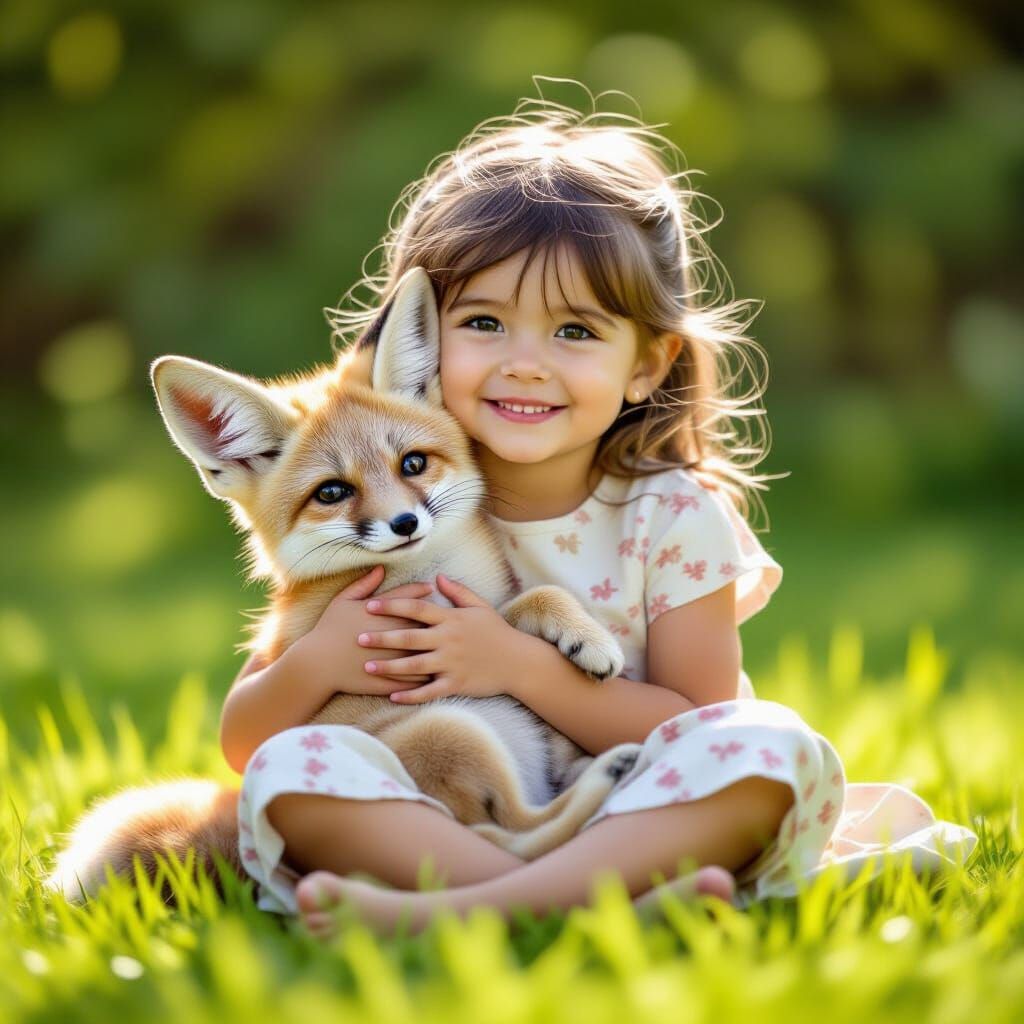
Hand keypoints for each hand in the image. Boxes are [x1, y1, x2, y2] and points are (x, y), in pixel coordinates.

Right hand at [295, 565, 435, 698]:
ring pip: (424, 655)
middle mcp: (391, 635)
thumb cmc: (328, 629)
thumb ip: (364, 585)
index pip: (409, 598)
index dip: (422, 590)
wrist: (316, 664)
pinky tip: (434, 674)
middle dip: (437, 621)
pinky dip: (426, 677)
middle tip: (447, 617)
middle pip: (424, 625)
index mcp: (381, 614)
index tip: (431, 588)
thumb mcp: (343, 601)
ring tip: (446, 648)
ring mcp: (392, 659)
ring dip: (436, 651)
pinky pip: (414, 680)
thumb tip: (381, 568)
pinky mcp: (389, 679)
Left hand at [357, 574, 536, 703]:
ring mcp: (451, 663)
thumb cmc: (496, 632)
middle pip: (410, 637)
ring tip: (368, 667)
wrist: (518, 661)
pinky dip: (410, 695)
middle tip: (359, 638)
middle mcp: (448, 640)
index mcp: (451, 619)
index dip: (392, 606)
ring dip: (389, 667)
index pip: (416, 609)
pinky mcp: (456, 684)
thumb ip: (457, 592)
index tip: (370, 605)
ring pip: (415, 666)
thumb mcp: (479, 607)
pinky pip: (429, 691)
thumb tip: (438, 577)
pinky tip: (392, 696)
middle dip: (383, 637)